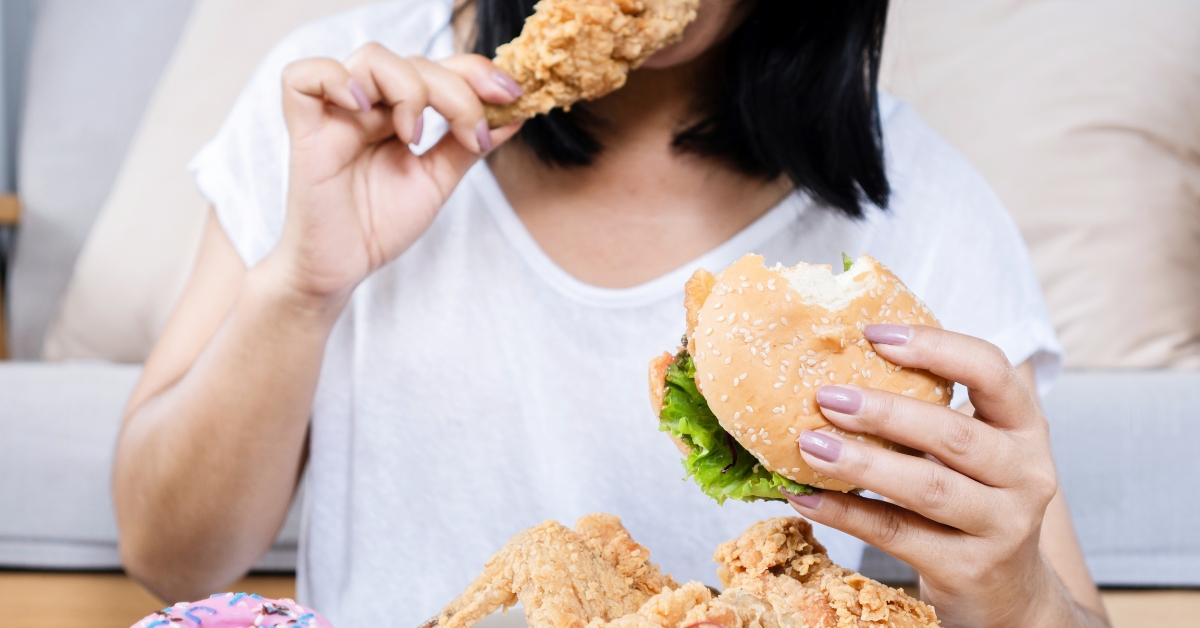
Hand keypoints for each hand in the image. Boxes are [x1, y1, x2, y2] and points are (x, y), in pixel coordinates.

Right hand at [268, 44, 523, 301]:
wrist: (342, 269)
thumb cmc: (379, 225)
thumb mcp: (436, 180)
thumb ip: (466, 145)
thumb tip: (513, 115)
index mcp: (397, 112)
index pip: (437, 67)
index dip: (475, 71)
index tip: (512, 95)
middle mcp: (368, 106)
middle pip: (413, 61)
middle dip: (456, 90)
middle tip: (472, 132)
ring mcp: (335, 115)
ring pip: (370, 58)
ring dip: (408, 87)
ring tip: (414, 135)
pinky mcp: (305, 132)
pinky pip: (302, 78)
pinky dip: (337, 80)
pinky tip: (365, 109)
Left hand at [782, 325, 1089, 627]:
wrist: (1009, 595)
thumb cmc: (973, 503)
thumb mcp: (972, 453)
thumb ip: (929, 412)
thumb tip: (837, 368)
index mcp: (1024, 429)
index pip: (991, 371)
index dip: (935, 347)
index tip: (873, 334)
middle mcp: (1026, 475)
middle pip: (954, 434)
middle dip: (885, 411)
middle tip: (827, 396)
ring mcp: (1002, 526)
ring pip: (928, 487)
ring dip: (862, 463)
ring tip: (809, 444)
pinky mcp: (969, 569)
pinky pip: (897, 535)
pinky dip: (846, 514)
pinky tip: (805, 498)